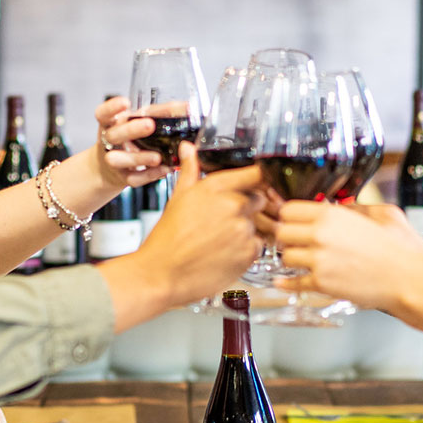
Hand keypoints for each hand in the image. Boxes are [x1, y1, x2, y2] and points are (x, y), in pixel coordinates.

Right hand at [92, 96, 169, 187]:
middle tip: (149, 125)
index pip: (103, 113)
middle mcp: (109, 141)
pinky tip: (164, 169)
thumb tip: (186, 107)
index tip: (126, 102)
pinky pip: (134, 178)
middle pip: (114, 135)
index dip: (112, 107)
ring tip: (156, 157)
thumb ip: (158, 113)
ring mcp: (113, 161)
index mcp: (111, 123)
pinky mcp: (123, 177)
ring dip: (139, 157)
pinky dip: (150, 175)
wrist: (111, 167)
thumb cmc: (129, 138)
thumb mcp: (138, 121)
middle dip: (131, 130)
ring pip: (119, 160)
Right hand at [114, 143, 266, 305]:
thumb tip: (188, 149)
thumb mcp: (177, 198)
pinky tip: (226, 253)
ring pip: (260, 223)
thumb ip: (190, 170)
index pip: (256, 173)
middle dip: (249, 208)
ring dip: (248, 230)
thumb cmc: (167, 239)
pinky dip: (247, 250)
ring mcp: (243, 228)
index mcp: (216, 187)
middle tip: (227, 221)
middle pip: (260, 198)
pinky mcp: (249, 252)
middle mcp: (233, 204)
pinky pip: (259, 245)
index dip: (258, 179)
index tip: (255, 185)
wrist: (162, 274)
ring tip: (222, 240)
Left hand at [272, 202, 422, 310]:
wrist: (408, 279)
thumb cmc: (400, 249)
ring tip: (300, 261)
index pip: (289, 210)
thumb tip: (340, 207)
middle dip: (287, 237)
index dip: (289, 217)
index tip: (292, 222)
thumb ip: (355, 207)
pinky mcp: (321, 283)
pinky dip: (288, 283)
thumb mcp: (383, 213)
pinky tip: (284, 282)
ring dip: (291, 259)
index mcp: (332, 215)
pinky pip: (293, 282)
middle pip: (281, 232)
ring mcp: (319, 260)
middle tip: (293, 242)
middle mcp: (321, 234)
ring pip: (285, 256)